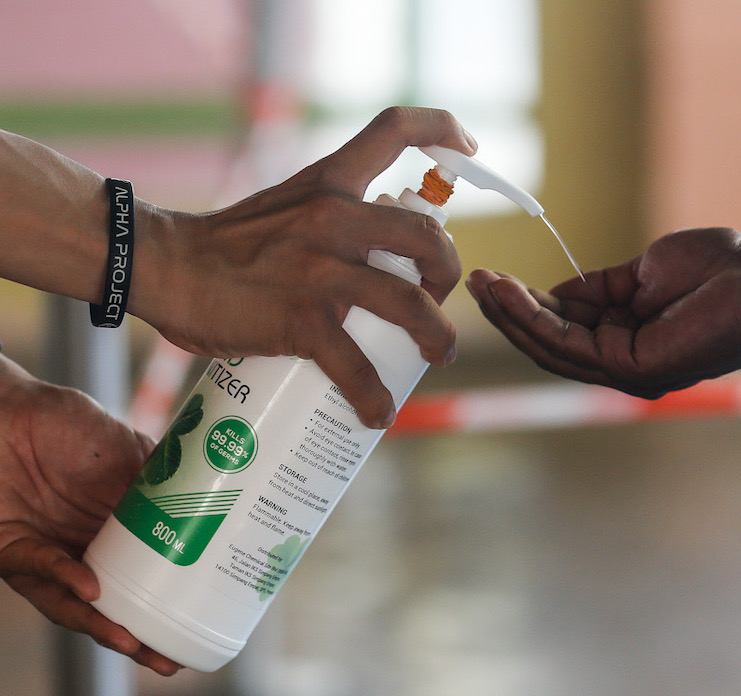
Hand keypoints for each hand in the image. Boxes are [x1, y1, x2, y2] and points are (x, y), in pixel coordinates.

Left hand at [0, 356, 178, 674]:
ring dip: (104, 627)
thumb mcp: (125, 447)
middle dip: (141, 636)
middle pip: (116, 603)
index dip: (172, 601)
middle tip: (170, 658)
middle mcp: (85, 547)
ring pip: (76, 605)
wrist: (7, 410)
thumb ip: (159, 473)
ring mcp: (50, 553)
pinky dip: (66, 580)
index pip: (149, 573)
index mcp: (117, 526)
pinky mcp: (11, 551)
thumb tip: (210, 490)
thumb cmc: (64, 423)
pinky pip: (40, 572)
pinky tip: (90, 590)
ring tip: (133, 642)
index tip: (202, 621)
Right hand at [134, 106, 477, 428]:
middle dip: (449, 273)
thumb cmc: (224, 246)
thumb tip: (374, 260)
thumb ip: (331, 221)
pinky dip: (374, 396)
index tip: (470, 148)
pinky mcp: (302, 321)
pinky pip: (356, 367)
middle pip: (429, 237)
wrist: (161, 266)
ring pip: (411, 305)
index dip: (443, 130)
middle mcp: (334, 218)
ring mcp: (321, 271)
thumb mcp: (286, 207)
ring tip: (437, 356)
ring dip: (437, 337)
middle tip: (438, 298)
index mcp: (330, 182)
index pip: (393, 130)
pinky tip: (377, 413)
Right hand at [467, 228, 740, 397]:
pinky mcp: (633, 368)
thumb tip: (556, 291)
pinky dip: (535, 318)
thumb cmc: (718, 270)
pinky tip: (511, 292)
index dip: (527, 305)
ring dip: (513, 315)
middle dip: (509, 313)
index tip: (495, 278)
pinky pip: (569, 343)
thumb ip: (598, 288)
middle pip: (550, 344)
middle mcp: (623, 362)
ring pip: (552, 348)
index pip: (564, 328)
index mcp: (626, 339)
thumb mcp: (641, 272)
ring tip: (482, 284)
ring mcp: (627, 370)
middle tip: (475, 281)